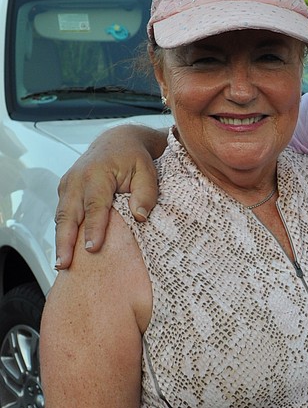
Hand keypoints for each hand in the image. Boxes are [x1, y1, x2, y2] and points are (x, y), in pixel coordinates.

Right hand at [54, 126, 164, 268]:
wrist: (117, 142)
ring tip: (61, 265)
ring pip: (61, 216)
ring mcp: (68, 184)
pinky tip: (65, 252)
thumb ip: (146, 193)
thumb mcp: (147, 171)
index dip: (93, 228)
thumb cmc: (133, 158)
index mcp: (97, 173)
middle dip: (65, 241)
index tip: (92, 248)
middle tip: (65, 264)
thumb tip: (140, 215)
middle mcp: (77, 178)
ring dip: (60, 241)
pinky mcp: (65, 191)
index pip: (95, 205)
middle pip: (69, 214)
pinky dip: (62, 233)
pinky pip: (62, 215)